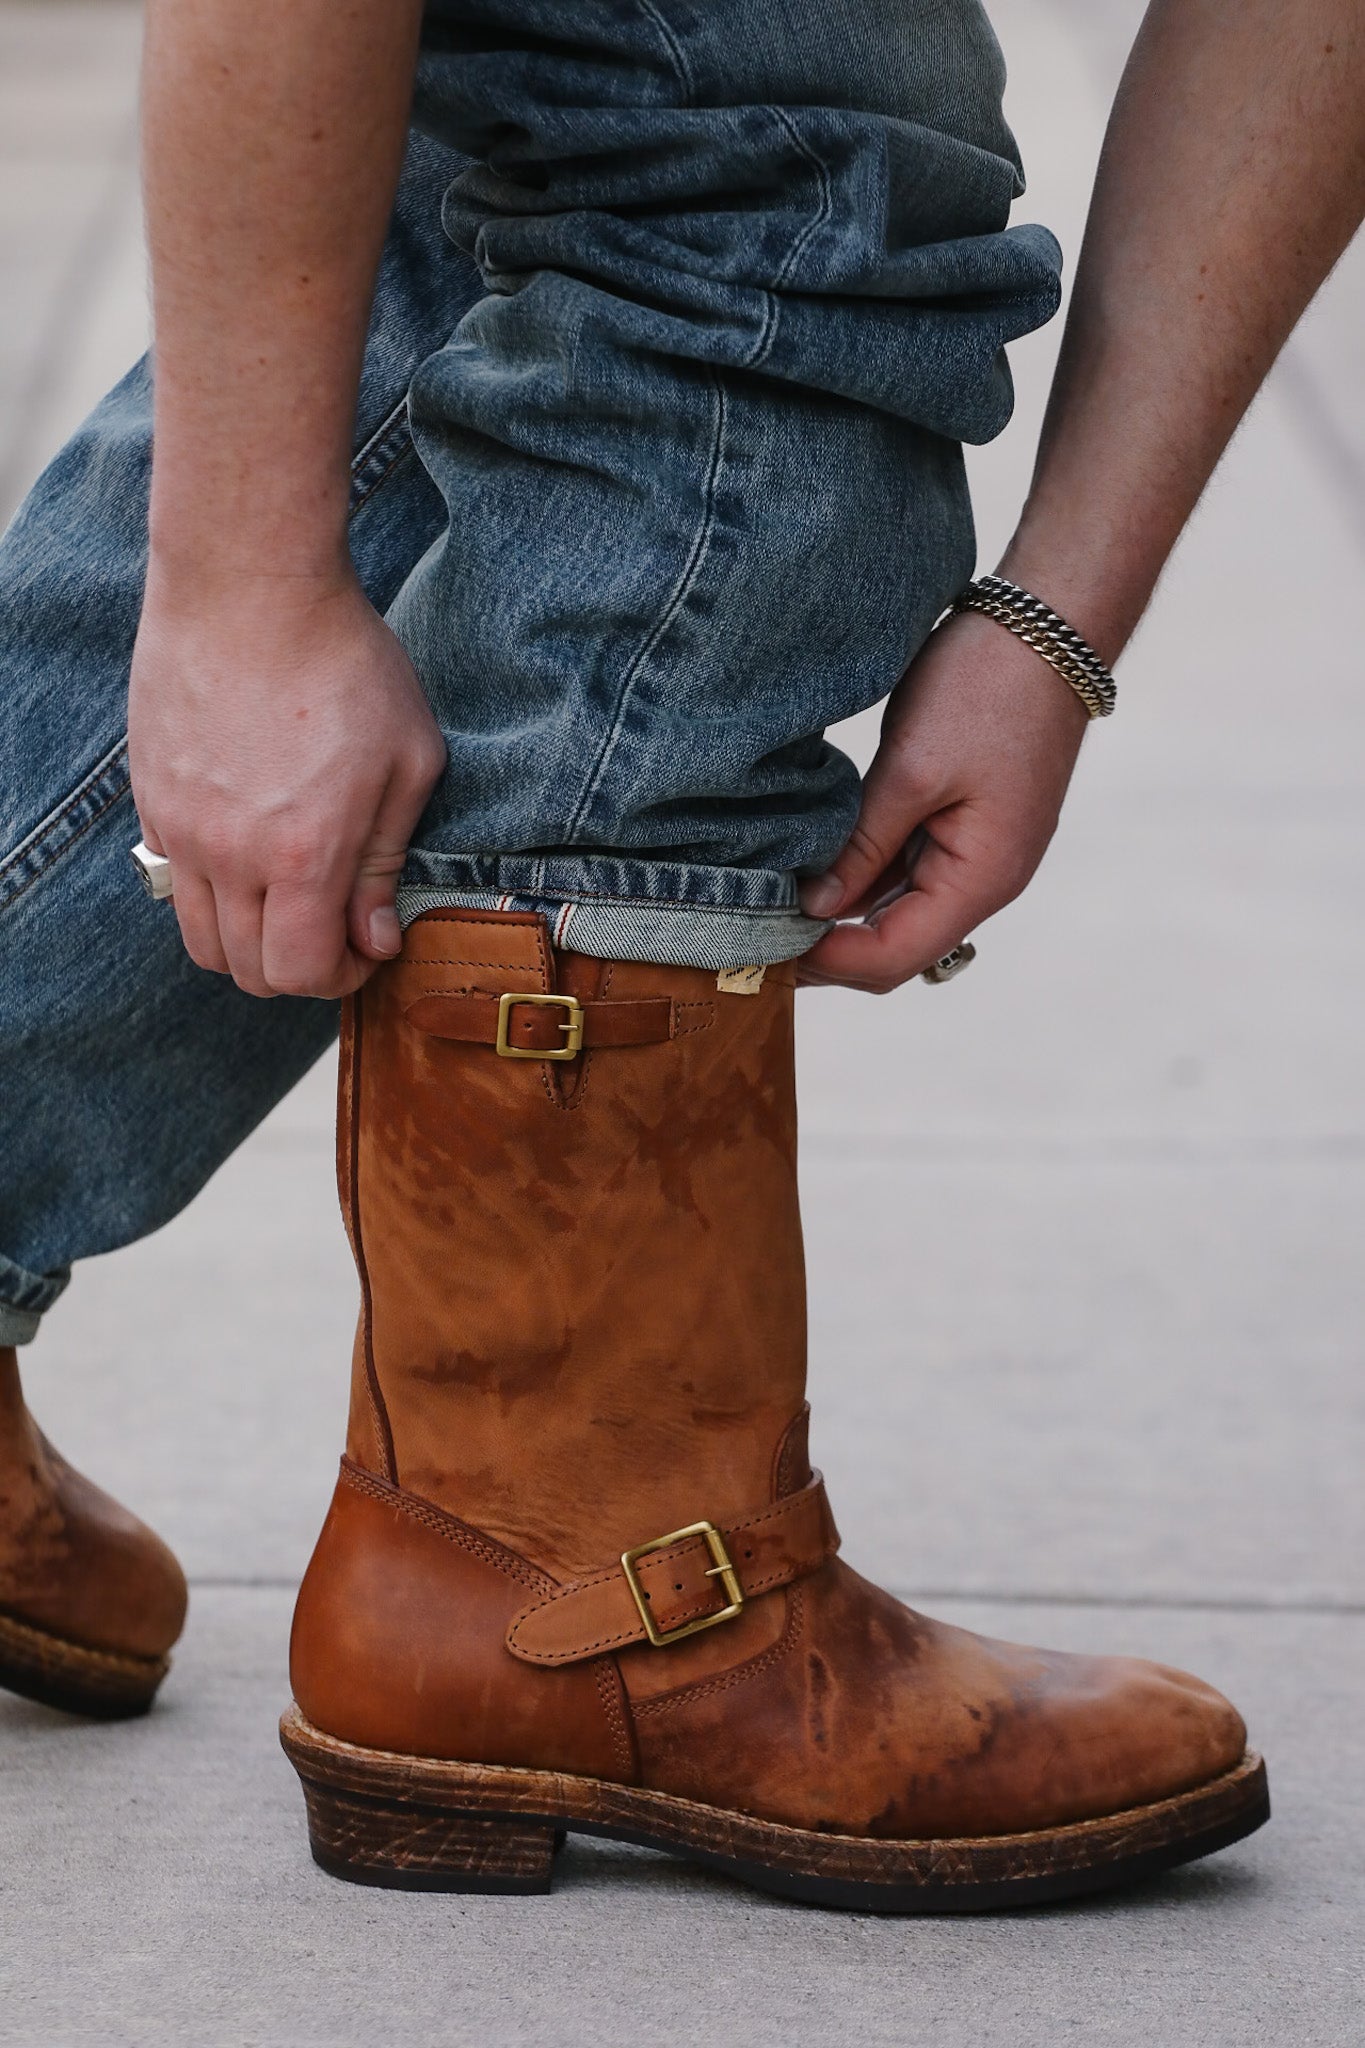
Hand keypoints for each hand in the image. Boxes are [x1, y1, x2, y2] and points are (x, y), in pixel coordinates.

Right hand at [128, 567, 446, 997]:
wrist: (249, 584)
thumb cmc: (345, 664)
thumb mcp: (407, 761)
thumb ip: (386, 863)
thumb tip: (374, 938)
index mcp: (303, 853)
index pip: (300, 974)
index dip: (340, 980)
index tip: (365, 950)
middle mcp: (230, 854)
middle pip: (248, 971)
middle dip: (299, 969)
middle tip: (335, 931)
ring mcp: (180, 829)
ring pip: (202, 939)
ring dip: (250, 942)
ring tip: (290, 901)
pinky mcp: (151, 799)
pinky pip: (174, 883)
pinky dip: (213, 893)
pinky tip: (252, 851)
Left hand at [797, 610, 1089, 992]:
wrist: (1046, 627)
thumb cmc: (987, 689)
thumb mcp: (911, 770)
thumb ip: (863, 847)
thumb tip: (815, 909)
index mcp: (982, 879)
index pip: (895, 957)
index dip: (828, 961)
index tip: (762, 942)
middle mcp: (984, 882)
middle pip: (896, 950)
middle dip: (828, 951)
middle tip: (752, 933)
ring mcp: (975, 856)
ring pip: (896, 913)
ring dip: (839, 917)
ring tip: (769, 904)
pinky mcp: (962, 828)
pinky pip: (904, 873)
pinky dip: (859, 878)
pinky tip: (809, 866)